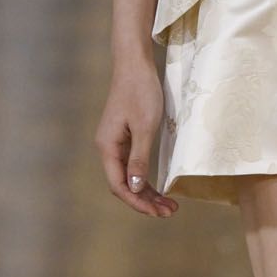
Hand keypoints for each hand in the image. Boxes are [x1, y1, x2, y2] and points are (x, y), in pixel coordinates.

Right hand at [95, 56, 178, 216]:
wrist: (135, 64)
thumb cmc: (140, 91)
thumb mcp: (145, 127)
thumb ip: (139, 158)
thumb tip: (134, 187)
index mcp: (107, 147)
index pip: (118, 185)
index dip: (137, 202)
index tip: (158, 212)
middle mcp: (108, 148)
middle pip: (123, 185)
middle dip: (145, 201)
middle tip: (169, 212)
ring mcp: (116, 143)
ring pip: (129, 177)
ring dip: (147, 192)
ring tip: (168, 205)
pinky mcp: (125, 137)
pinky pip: (133, 165)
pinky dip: (146, 178)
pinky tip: (159, 188)